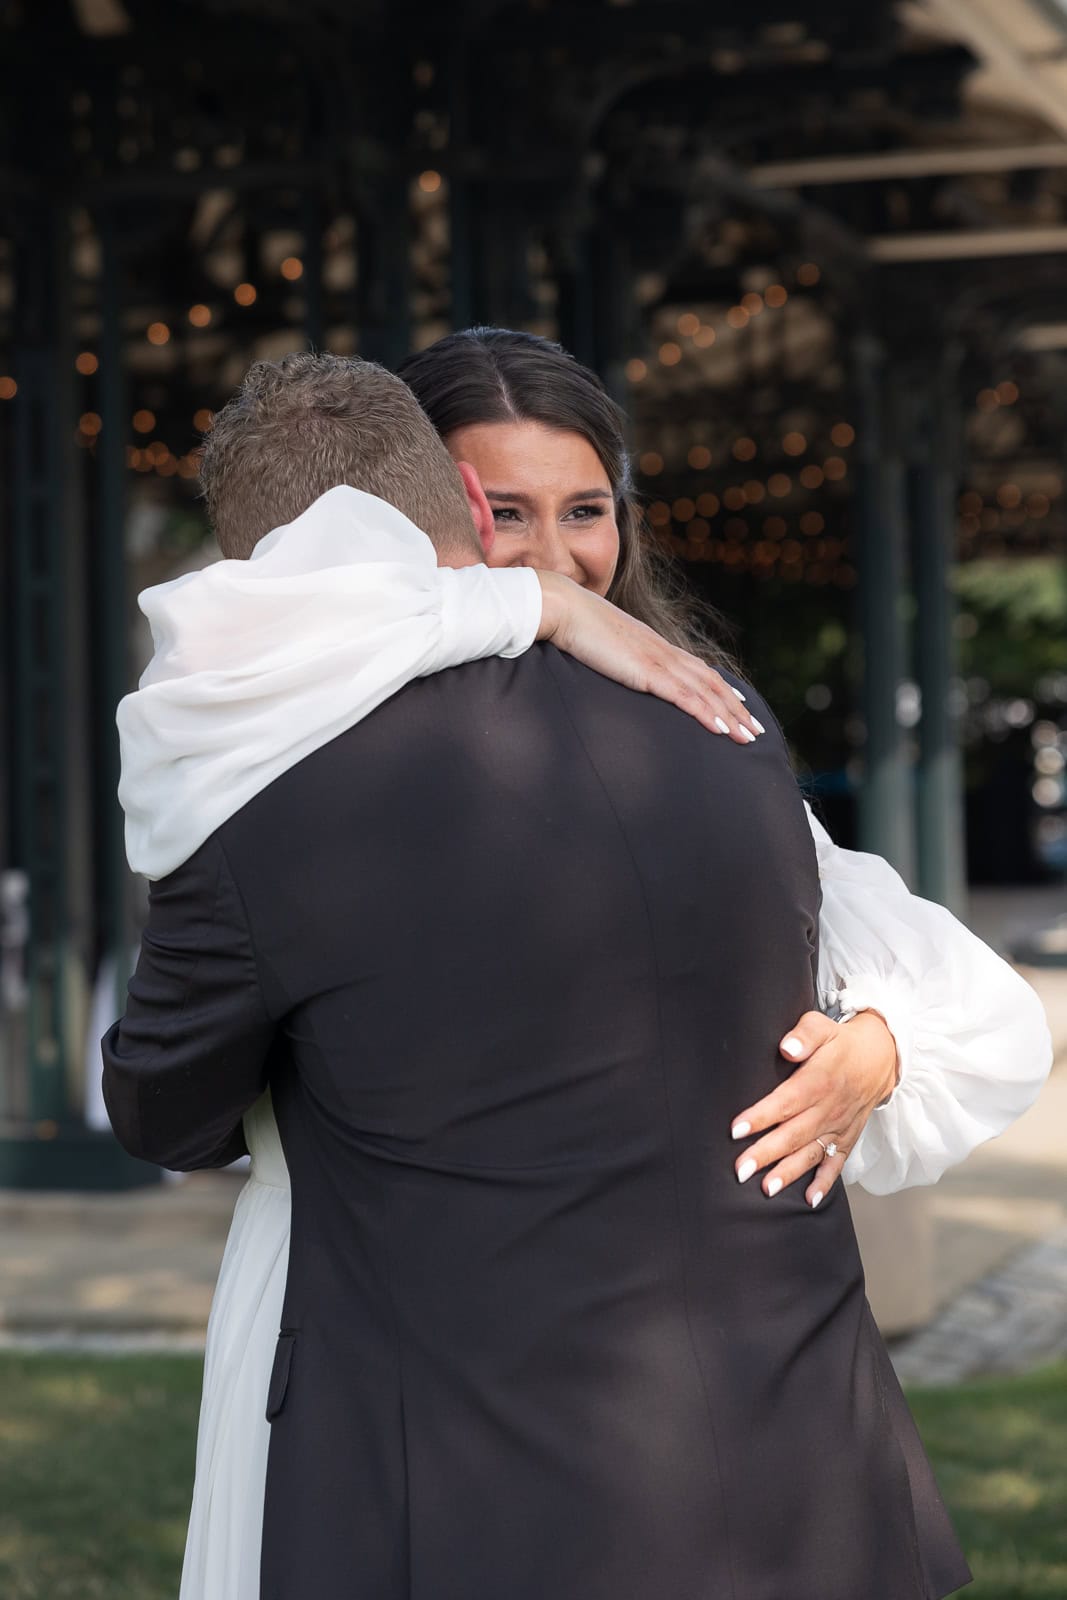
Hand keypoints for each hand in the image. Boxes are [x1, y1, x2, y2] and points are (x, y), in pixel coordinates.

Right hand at [536, 571, 763, 742]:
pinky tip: (722, 729)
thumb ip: (618, 656)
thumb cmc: (575, 626)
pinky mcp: (648, 672)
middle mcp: (664, 652)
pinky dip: (706, 713)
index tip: (739, 703)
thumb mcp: (604, 645)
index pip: (698, 669)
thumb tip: (617, 666)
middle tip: (755, 730)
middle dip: (736, 708)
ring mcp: (658, 661)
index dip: (721, 688)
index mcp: (655, 646)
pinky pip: (685, 697)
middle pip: (711, 682)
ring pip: (706, 692)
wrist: (564, 609)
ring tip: (747, 737)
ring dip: (730, 716)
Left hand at [730, 1011, 898, 1206]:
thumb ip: (804, 1035)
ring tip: (767, 1189)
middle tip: (740, 1170)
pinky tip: (809, 1200)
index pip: (786, 1101)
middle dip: (766, 1153)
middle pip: (794, 1133)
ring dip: (789, 1172)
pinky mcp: (848, 1138)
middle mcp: (829, 1108)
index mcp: (819, 1080)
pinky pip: (837, 1163)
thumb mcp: (822, 1027)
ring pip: (812, 1153)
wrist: (880, 1058)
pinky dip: (825, 1183)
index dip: (761, 1116)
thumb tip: (787, 1047)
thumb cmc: (840, 1042)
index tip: (736, 1130)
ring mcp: (839, 1126)